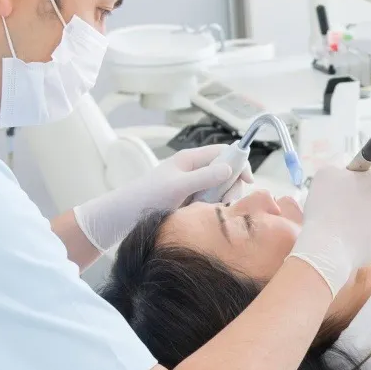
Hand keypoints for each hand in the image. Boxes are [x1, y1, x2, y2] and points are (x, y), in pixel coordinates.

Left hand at [73, 145, 253, 250]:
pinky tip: (203, 217)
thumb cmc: (146, 197)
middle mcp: (192, 170)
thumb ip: (205, 177)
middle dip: (230, 186)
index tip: (248, 181)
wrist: (122, 216)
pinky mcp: (188, 201)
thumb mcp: (178, 186)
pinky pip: (209, 202)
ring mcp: (191, 186)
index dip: (239, 163)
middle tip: (223, 203)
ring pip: (219, 190)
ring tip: (208, 211)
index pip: (224, 152)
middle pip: (226, 172)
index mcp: (190, 159)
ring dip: (220, 200)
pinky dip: (211, 209)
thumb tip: (230, 169)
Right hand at [288, 165, 370, 293]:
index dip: (356, 179)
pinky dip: (370, 234)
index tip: (343, 189)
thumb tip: (348, 173)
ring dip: (369, 216)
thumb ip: (340, 167)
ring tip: (347, 225)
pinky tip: (354, 238)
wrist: (329, 248)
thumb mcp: (325, 173)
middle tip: (344, 208)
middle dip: (366, 197)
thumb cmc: (326, 207)